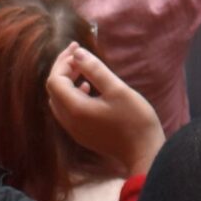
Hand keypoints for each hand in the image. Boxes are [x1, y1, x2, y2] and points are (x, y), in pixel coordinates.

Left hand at [46, 42, 165, 176]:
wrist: (145, 154)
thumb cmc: (135, 120)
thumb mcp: (117, 89)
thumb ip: (95, 70)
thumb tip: (77, 53)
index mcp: (75, 109)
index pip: (55, 80)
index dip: (63, 61)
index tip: (77, 47)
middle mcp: (69, 121)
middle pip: (54, 90)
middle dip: (63, 68)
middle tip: (78, 52)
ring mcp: (75, 131)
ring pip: (59, 100)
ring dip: (67, 81)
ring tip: (82, 67)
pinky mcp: (83, 135)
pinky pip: (67, 110)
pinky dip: (72, 94)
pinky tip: (87, 88)